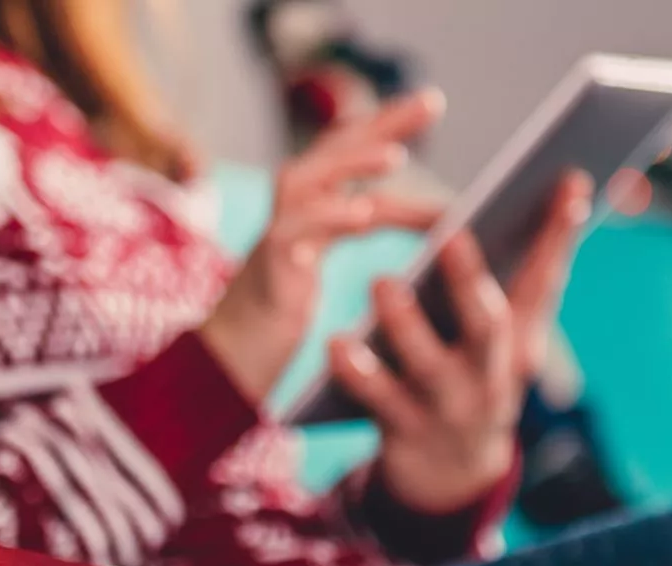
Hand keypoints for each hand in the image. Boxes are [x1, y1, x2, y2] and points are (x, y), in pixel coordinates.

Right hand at [201, 88, 445, 402]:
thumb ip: (367, 224)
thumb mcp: (330, 255)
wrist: (228, 358)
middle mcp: (289, 210)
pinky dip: (326, 217)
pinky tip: (361, 212)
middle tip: (431, 101)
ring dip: (350, 165)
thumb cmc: (280, 311)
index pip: (351, 153)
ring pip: (309, 182)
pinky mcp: (266, 269)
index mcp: (308, 205)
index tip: (431, 102)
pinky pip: (292, 233)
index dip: (388, 125)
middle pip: (335, 151)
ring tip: (395, 157)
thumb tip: (444, 211)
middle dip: (382, 124)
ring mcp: (274, 235)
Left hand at [328, 171, 594, 511]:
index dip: (559, 236)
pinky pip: (376, 400)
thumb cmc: (472, 378)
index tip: (568, 184)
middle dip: (472, 281)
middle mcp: (490, 375)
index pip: (545, 283)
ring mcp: (448, 406)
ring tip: (382, 280)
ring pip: (429, 366)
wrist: (450, 474)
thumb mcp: (500, 341)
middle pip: (487, 327)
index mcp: (518, 342)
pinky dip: (355, 372)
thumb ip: (506, 285)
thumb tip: (530, 203)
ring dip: (406, 324)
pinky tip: (335, 344)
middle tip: (453, 235)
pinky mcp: (405, 430)